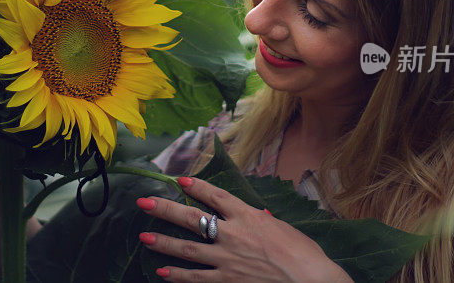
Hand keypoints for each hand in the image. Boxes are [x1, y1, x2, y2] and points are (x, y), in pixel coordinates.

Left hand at [135, 177, 352, 282]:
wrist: (310, 281)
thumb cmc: (304, 254)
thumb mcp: (285, 229)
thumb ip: (266, 221)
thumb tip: (259, 214)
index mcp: (248, 216)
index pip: (216, 196)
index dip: (196, 187)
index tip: (179, 180)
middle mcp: (233, 234)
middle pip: (192, 218)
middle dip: (165, 209)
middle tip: (144, 202)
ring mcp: (227, 259)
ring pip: (187, 248)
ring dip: (163, 242)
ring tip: (144, 237)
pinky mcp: (227, 281)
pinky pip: (196, 278)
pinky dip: (177, 276)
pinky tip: (162, 273)